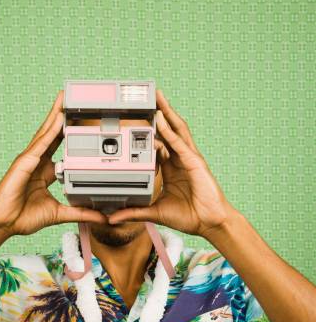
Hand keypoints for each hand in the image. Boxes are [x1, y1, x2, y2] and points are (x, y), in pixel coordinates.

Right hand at [0, 91, 106, 236]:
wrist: (3, 224)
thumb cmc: (23, 217)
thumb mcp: (59, 214)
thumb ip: (80, 213)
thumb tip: (101, 219)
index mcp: (44, 171)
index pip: (60, 148)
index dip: (70, 134)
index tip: (82, 123)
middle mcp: (36, 162)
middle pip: (52, 134)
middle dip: (61, 116)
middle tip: (73, 99)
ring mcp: (29, 160)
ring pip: (45, 134)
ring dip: (55, 116)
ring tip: (65, 99)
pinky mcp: (23, 163)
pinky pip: (39, 144)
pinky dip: (49, 131)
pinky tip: (57, 119)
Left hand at [108, 90, 236, 238]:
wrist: (209, 223)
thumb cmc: (188, 217)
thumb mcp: (155, 213)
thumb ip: (134, 213)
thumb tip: (112, 219)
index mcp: (172, 169)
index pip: (159, 145)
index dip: (149, 133)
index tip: (135, 123)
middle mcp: (180, 160)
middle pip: (169, 131)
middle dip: (160, 113)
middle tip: (149, 97)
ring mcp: (189, 159)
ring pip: (177, 130)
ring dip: (167, 113)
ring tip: (158, 97)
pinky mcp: (195, 163)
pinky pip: (180, 144)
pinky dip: (170, 131)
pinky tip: (162, 119)